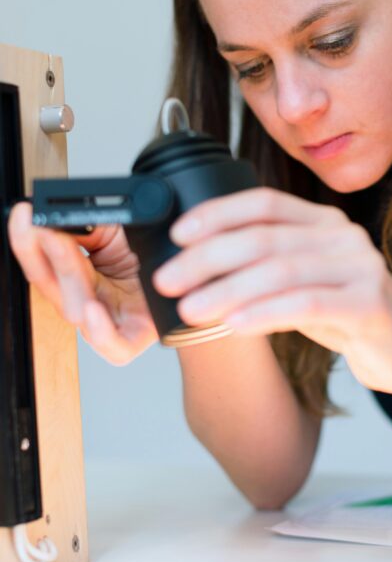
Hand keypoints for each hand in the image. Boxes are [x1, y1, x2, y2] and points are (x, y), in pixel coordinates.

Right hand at [8, 201, 157, 364]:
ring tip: (62, 247)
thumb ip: (86, 225)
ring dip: (66, 275)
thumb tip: (56, 215)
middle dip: (38, 252)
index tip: (23, 215)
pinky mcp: (134, 339)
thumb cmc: (156, 256)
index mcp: (82, 278)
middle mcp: (91, 302)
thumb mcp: (118, 230)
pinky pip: (112, 346)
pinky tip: (91, 308)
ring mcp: (110, 323)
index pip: (45, 263)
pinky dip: (98, 330)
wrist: (198, 273)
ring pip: (76, 310)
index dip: (29, 241)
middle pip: (52, 285)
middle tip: (35, 226)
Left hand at [152, 187, 391, 391]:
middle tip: (168, 279)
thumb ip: (266, 267)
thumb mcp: (304, 282)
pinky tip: (234, 324)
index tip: (176, 235)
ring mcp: (362, 268)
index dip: (216, 214)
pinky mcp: (371, 304)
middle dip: (208, 259)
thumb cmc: (348, 315)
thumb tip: (193, 266)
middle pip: (264, 238)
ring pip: (281, 272)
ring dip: (227, 290)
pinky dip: (264, 313)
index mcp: (324, 222)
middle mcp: (344, 236)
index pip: (263, 204)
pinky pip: (308, 304)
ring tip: (190, 308)